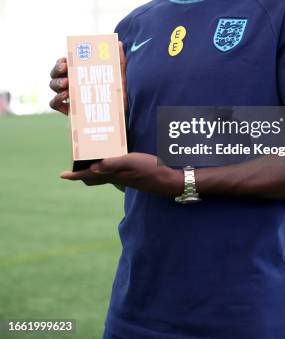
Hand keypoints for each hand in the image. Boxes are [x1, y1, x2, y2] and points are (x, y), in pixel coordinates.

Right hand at [49, 41, 127, 114]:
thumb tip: (118, 43)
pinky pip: (54, 103)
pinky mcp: (68, 109)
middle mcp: (71, 82)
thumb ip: (120, 60)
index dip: (62, 60)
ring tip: (67, 83)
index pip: (64, 63)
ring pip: (53, 85)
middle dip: (57, 69)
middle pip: (55, 73)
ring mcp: (68, 96)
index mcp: (79, 71)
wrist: (119, 113)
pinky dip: (56, 98)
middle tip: (65, 68)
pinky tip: (65, 96)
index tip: (66, 60)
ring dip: (56, 82)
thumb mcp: (119, 75)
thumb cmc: (117, 92)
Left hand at [60, 153, 182, 195]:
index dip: (75, 175)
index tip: (62, 175)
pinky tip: (113, 158)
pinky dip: (108, 164)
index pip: (89, 175)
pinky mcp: (131, 174)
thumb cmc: (150, 170)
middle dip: (82, 172)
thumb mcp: (131, 163)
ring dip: (94, 167)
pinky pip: (113, 171)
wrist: (167, 180)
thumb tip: (93, 167)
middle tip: (76, 164)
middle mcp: (115, 176)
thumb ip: (113, 164)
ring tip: (90, 158)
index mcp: (112, 174)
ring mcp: (124, 176)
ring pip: (103, 174)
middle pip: (93, 177)